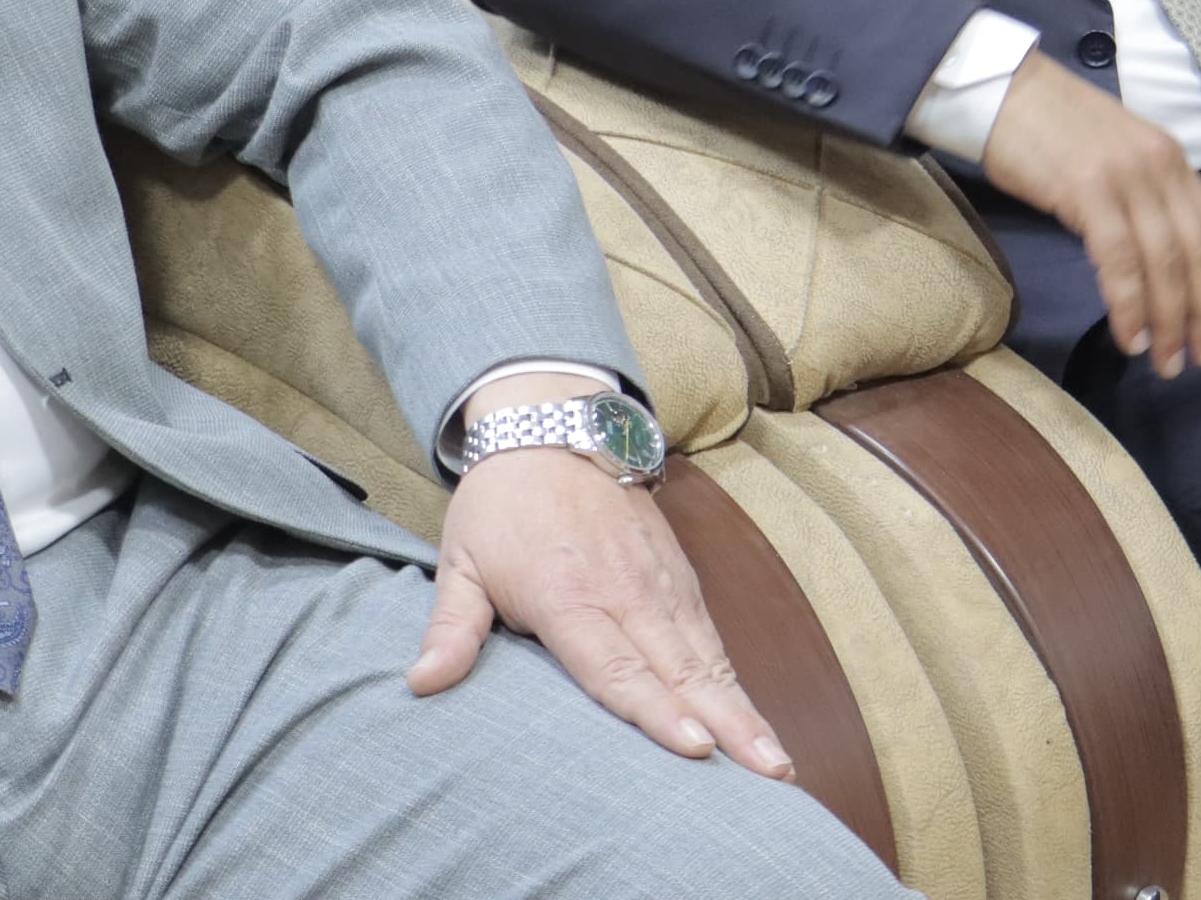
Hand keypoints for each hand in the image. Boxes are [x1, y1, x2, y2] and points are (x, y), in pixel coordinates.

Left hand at [410, 378, 791, 780]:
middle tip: (770, 774)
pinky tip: (756, 722)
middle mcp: (624, 590)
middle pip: (680, 670)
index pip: (615, 666)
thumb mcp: (460, 561)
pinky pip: (709, 637)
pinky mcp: (677, 575)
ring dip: (744, 709)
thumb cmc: (500, 503)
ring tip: (778, 763)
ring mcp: (658, 581)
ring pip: (707, 657)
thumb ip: (451, 627)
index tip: (694, 747)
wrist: (550, 425)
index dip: (654, 710)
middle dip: (727, 724)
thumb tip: (421, 683)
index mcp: (567, 594)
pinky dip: (734, 681)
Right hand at [976, 51, 1200, 376]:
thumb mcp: (1115, 153)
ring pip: (1165, 263)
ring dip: (1170, 321)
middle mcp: (1160, 165)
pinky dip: (1130, 305)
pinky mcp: (1089, 191)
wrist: (1000, 88)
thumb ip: (1142, 192)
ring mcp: (1126, 177)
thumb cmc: (1047, 124)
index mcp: (1170, 156)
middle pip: (1196, 252)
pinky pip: (1120, 261)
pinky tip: (1130, 336)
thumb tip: (1154, 252)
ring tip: (1167, 362)